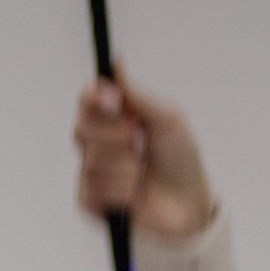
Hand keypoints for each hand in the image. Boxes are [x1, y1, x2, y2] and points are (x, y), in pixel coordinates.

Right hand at [73, 72, 214, 244]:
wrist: (188, 207)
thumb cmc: (180, 163)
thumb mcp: (166, 120)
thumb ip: (136, 95)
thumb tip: (116, 63)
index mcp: (113, 118)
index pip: (86, 98)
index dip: (95, 97)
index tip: (114, 101)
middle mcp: (98, 142)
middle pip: (81, 126)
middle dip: (115, 135)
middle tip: (140, 144)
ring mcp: (91, 172)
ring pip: (90, 159)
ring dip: (124, 167)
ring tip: (142, 174)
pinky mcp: (90, 202)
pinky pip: (93, 188)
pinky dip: (120, 191)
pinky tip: (134, 196)